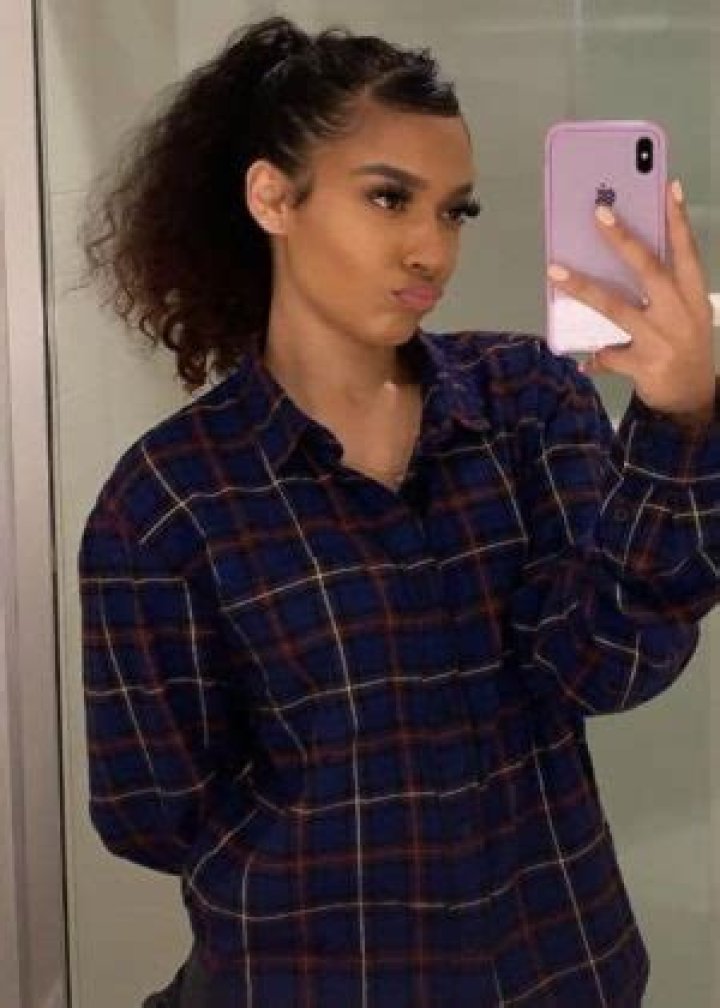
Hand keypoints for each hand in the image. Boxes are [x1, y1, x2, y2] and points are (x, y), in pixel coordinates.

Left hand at [547, 179, 716, 422]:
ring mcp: (661, 339)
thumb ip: (662, 292)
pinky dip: (595, 357)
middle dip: (623, 240)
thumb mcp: (685, 316)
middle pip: (649, 269)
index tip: (668, 187)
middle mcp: (680, 313)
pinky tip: (583, 361)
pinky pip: (608, 356)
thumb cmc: (684, 348)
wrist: (692, 401)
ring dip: (583, 288)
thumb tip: (618, 261)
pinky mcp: (644, 365)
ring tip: (555, 271)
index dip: (678, 221)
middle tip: (599, 212)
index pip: (687, 252)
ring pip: (615, 307)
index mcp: (694, 296)